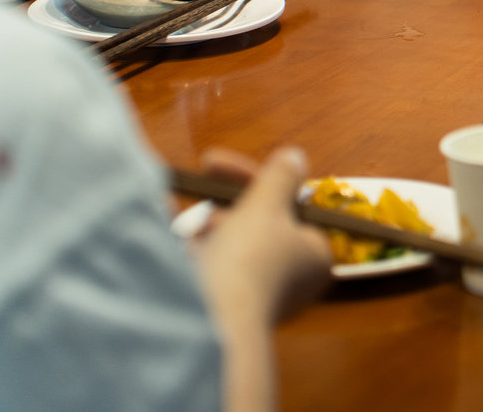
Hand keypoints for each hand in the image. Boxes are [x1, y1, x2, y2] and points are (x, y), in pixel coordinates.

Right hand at [192, 147, 331, 325]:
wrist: (208, 324)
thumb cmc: (248, 259)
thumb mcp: (266, 205)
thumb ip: (280, 177)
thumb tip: (294, 158)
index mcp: (315, 253)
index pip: (288, 204)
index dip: (253, 179)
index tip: (213, 162)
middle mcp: (292, 279)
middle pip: (257, 225)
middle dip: (223, 204)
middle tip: (198, 185)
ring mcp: (258, 298)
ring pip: (228, 248)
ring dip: (204, 227)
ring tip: (184, 222)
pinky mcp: (224, 312)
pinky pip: (207, 271)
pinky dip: (189, 251)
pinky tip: (167, 236)